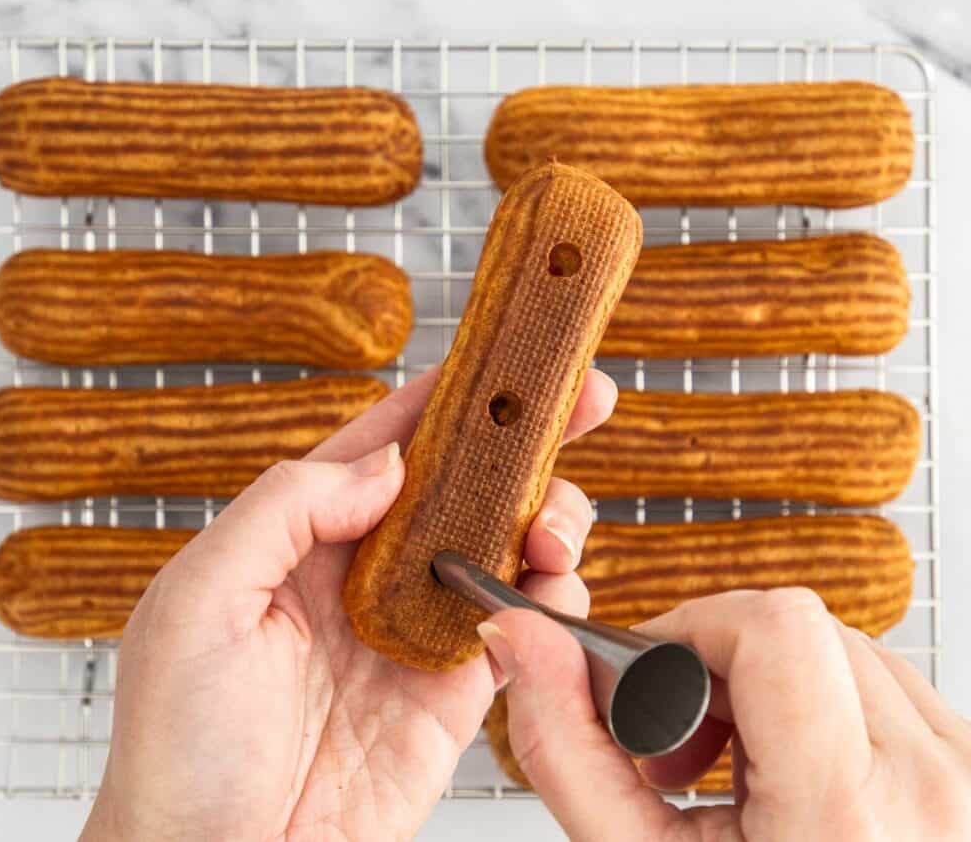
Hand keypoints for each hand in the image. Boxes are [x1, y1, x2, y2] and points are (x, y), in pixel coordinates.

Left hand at [80, 367, 612, 841]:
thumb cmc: (181, 746)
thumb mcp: (198, 601)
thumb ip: (285, 510)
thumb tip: (388, 469)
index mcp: (302, 536)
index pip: (387, 442)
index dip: (449, 395)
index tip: (508, 358)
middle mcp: (368, 572)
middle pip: (463, 483)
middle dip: (524, 440)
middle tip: (582, 402)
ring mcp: (418, 627)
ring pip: (505, 543)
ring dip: (546, 518)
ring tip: (554, 525)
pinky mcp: (457, 689)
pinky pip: (523, 623)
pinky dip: (553, 598)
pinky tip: (551, 587)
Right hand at [483, 588, 970, 841]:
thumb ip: (567, 745)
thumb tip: (523, 638)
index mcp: (844, 819)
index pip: (778, 629)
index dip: (694, 631)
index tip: (657, 681)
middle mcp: (933, 789)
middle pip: (806, 630)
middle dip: (719, 670)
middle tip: (684, 749)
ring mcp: (968, 781)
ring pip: (847, 651)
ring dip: (770, 690)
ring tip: (735, 772)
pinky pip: (889, 689)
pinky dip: (823, 710)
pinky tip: (792, 776)